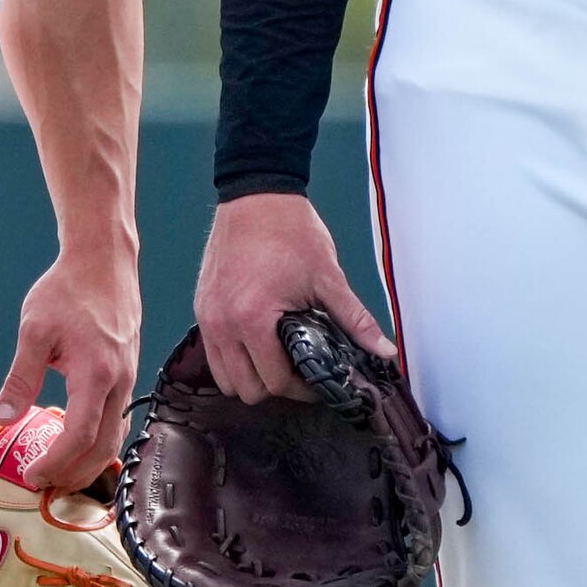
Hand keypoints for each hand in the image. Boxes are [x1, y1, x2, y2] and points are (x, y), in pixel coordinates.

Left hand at [0, 246, 140, 491]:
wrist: (103, 262)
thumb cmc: (70, 290)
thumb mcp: (34, 329)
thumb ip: (21, 378)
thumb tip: (4, 417)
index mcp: (95, 374)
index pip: (79, 436)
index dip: (57, 463)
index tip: (34, 475)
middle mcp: (118, 381)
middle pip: (103, 446)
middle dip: (74, 474)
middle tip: (45, 486)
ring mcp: (128, 377)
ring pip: (115, 435)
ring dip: (90, 462)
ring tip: (61, 475)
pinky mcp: (128, 372)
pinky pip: (119, 417)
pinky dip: (100, 439)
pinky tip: (80, 443)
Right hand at [193, 189, 388, 399]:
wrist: (256, 196)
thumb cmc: (290, 232)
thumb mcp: (327, 278)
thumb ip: (355, 320)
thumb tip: (384, 350)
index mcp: (253, 319)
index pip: (275, 381)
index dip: (302, 389)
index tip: (318, 381)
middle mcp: (223, 323)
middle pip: (245, 389)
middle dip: (275, 387)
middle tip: (300, 373)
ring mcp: (207, 316)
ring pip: (224, 377)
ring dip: (250, 377)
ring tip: (277, 360)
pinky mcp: (202, 307)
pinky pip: (212, 352)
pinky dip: (234, 358)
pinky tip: (258, 343)